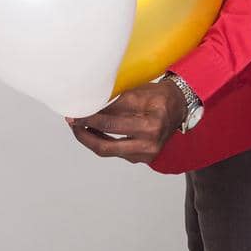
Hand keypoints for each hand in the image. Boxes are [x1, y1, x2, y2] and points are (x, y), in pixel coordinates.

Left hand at [66, 82, 186, 163]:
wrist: (179, 108)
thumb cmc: (159, 97)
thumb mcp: (140, 92)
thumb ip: (116, 99)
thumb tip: (88, 102)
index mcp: (152, 117)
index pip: (113, 115)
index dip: (91, 113)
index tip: (77, 108)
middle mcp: (151, 137)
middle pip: (108, 136)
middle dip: (85, 128)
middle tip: (72, 120)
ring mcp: (147, 151)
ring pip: (107, 149)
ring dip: (89, 139)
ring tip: (78, 128)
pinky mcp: (143, 158)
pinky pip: (115, 152)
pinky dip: (101, 143)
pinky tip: (92, 133)